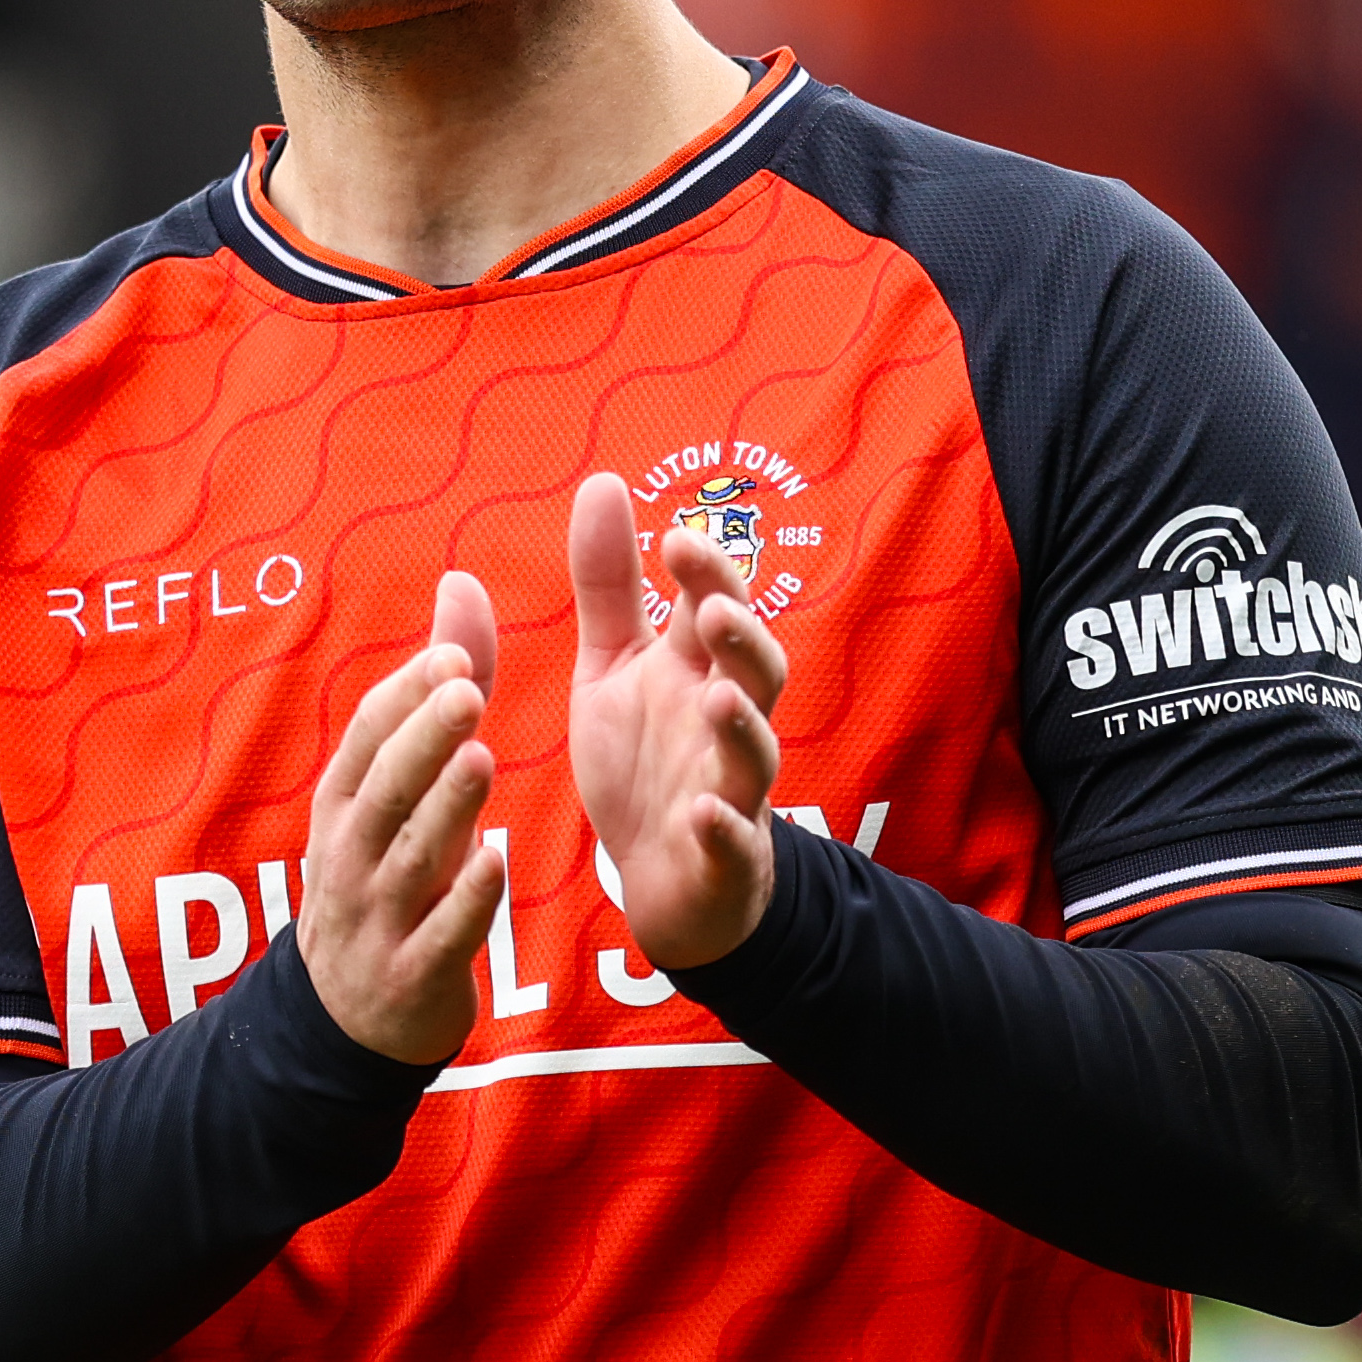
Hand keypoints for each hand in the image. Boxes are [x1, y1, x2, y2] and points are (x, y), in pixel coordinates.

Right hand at [297, 570, 510, 1063]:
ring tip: (482, 761)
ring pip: (410, 856)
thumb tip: (459, 584)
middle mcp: (352, 855)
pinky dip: (466, 901)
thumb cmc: (385, 877)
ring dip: (446, 810)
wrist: (352, 1017)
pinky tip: (494, 866)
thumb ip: (437, 692)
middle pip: (384, 789)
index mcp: (344, 805)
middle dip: (422, 740)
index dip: (406, 696)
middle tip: (466, 690)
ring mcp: (378, 916)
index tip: (453, 654)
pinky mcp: (412, 973)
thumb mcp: (397, 792)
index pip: (367, 737)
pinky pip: (441, 934)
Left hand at [564, 474, 785, 969]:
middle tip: (711, 608)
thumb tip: (604, 482)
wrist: (661, 879)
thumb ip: (610, 585)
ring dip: (742, 726)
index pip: (718, 611)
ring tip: (718, 697)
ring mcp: (731, 791)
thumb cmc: (645, 761)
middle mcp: (724, 725)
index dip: (708, 576)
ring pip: (756, 754)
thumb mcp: (613, 667)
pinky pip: (734, 842)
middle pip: (757, 673)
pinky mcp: (724, 857)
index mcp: (699, 674)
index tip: (674, 538)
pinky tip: (701, 812)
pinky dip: (723, 827)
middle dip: (741, 639)